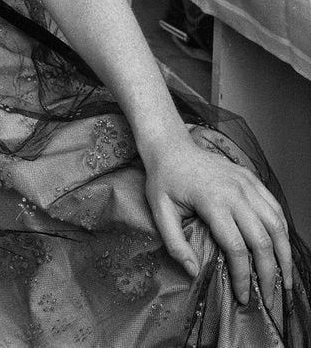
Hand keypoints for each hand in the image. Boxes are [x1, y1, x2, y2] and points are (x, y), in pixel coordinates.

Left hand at [143, 132, 291, 310]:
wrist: (171, 147)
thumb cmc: (164, 180)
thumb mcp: (160, 211)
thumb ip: (175, 244)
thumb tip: (193, 272)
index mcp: (213, 202)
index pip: (236, 248)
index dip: (243, 277)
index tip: (243, 297)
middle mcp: (235, 192)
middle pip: (262, 240)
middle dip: (269, 274)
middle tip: (268, 299)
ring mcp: (246, 184)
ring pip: (276, 224)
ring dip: (284, 255)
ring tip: (285, 279)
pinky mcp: (251, 179)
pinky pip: (275, 207)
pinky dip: (283, 231)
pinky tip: (282, 249)